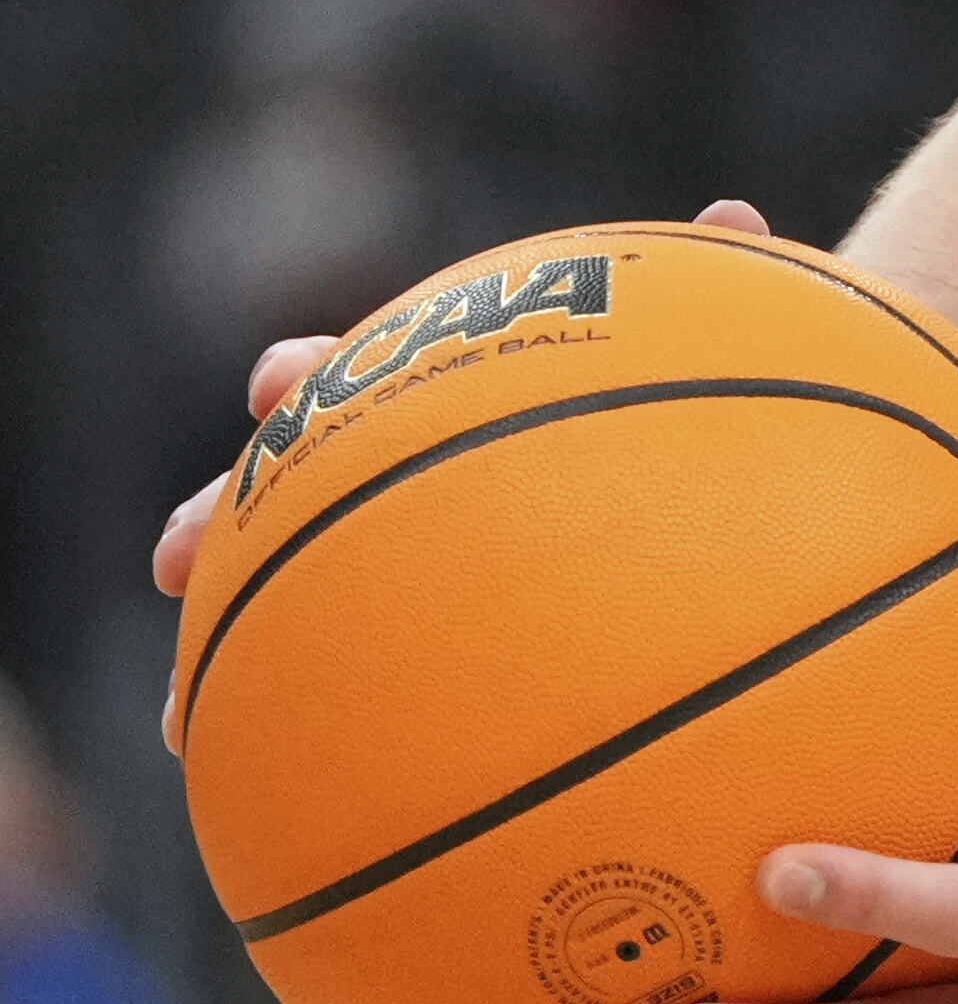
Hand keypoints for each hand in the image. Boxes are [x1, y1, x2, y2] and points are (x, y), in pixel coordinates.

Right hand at [159, 200, 779, 735]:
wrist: (733, 482)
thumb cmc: (719, 406)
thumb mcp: (727, 350)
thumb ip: (722, 282)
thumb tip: (733, 210)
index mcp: (453, 393)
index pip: (358, 371)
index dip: (307, 376)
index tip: (279, 383)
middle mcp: (412, 469)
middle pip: (289, 489)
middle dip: (226, 515)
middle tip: (184, 554)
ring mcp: (415, 559)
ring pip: (293, 594)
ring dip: (232, 647)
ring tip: (177, 713)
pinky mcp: (437, 639)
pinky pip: (363, 687)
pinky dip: (315, 732)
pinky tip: (285, 793)